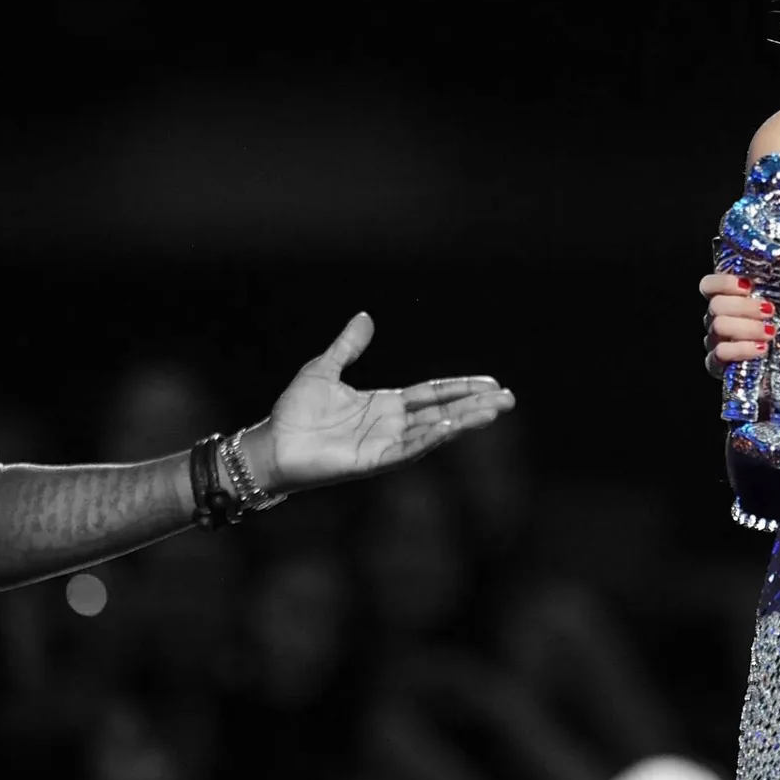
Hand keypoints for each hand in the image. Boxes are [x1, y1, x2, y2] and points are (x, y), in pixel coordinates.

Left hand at [251, 313, 514, 493]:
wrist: (271, 443)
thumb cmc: (294, 412)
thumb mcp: (324, 369)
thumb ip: (348, 347)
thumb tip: (365, 317)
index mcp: (384, 404)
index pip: (432, 394)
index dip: (461, 387)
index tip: (492, 383)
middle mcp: (391, 425)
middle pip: (442, 411)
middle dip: (475, 405)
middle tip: (509, 398)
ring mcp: (385, 445)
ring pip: (433, 431)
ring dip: (464, 421)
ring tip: (494, 409)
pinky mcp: (374, 461)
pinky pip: (408, 449)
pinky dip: (430, 438)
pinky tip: (452, 425)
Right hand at [698, 272, 779, 377]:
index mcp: (728, 297)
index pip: (709, 284)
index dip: (723, 282)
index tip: (747, 285)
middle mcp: (716, 317)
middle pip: (716, 305)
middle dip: (744, 306)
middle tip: (770, 310)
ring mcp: (715, 340)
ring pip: (719, 327)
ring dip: (746, 327)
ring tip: (771, 331)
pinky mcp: (717, 363)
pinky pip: (720, 354)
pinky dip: (741, 349)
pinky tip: (761, 348)